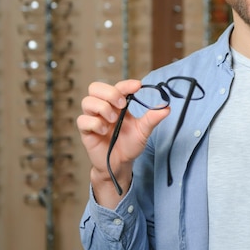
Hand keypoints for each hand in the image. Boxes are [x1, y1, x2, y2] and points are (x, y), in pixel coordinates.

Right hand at [77, 79, 169, 206]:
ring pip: (87, 101)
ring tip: (113, 120)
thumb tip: (167, 107)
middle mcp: (103, 108)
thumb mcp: (143, 131)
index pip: (118, 87)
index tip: (138, 86)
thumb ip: (152, 118)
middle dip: (110, 93)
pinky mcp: (86, 131)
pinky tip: (103, 131)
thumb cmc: (130, 145)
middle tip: (123, 105)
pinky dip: (94, 123)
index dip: (126, 84)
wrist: (120, 164)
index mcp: (117, 104)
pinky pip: (82, 120)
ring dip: (102, 108)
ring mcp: (93, 118)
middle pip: (95, 87)